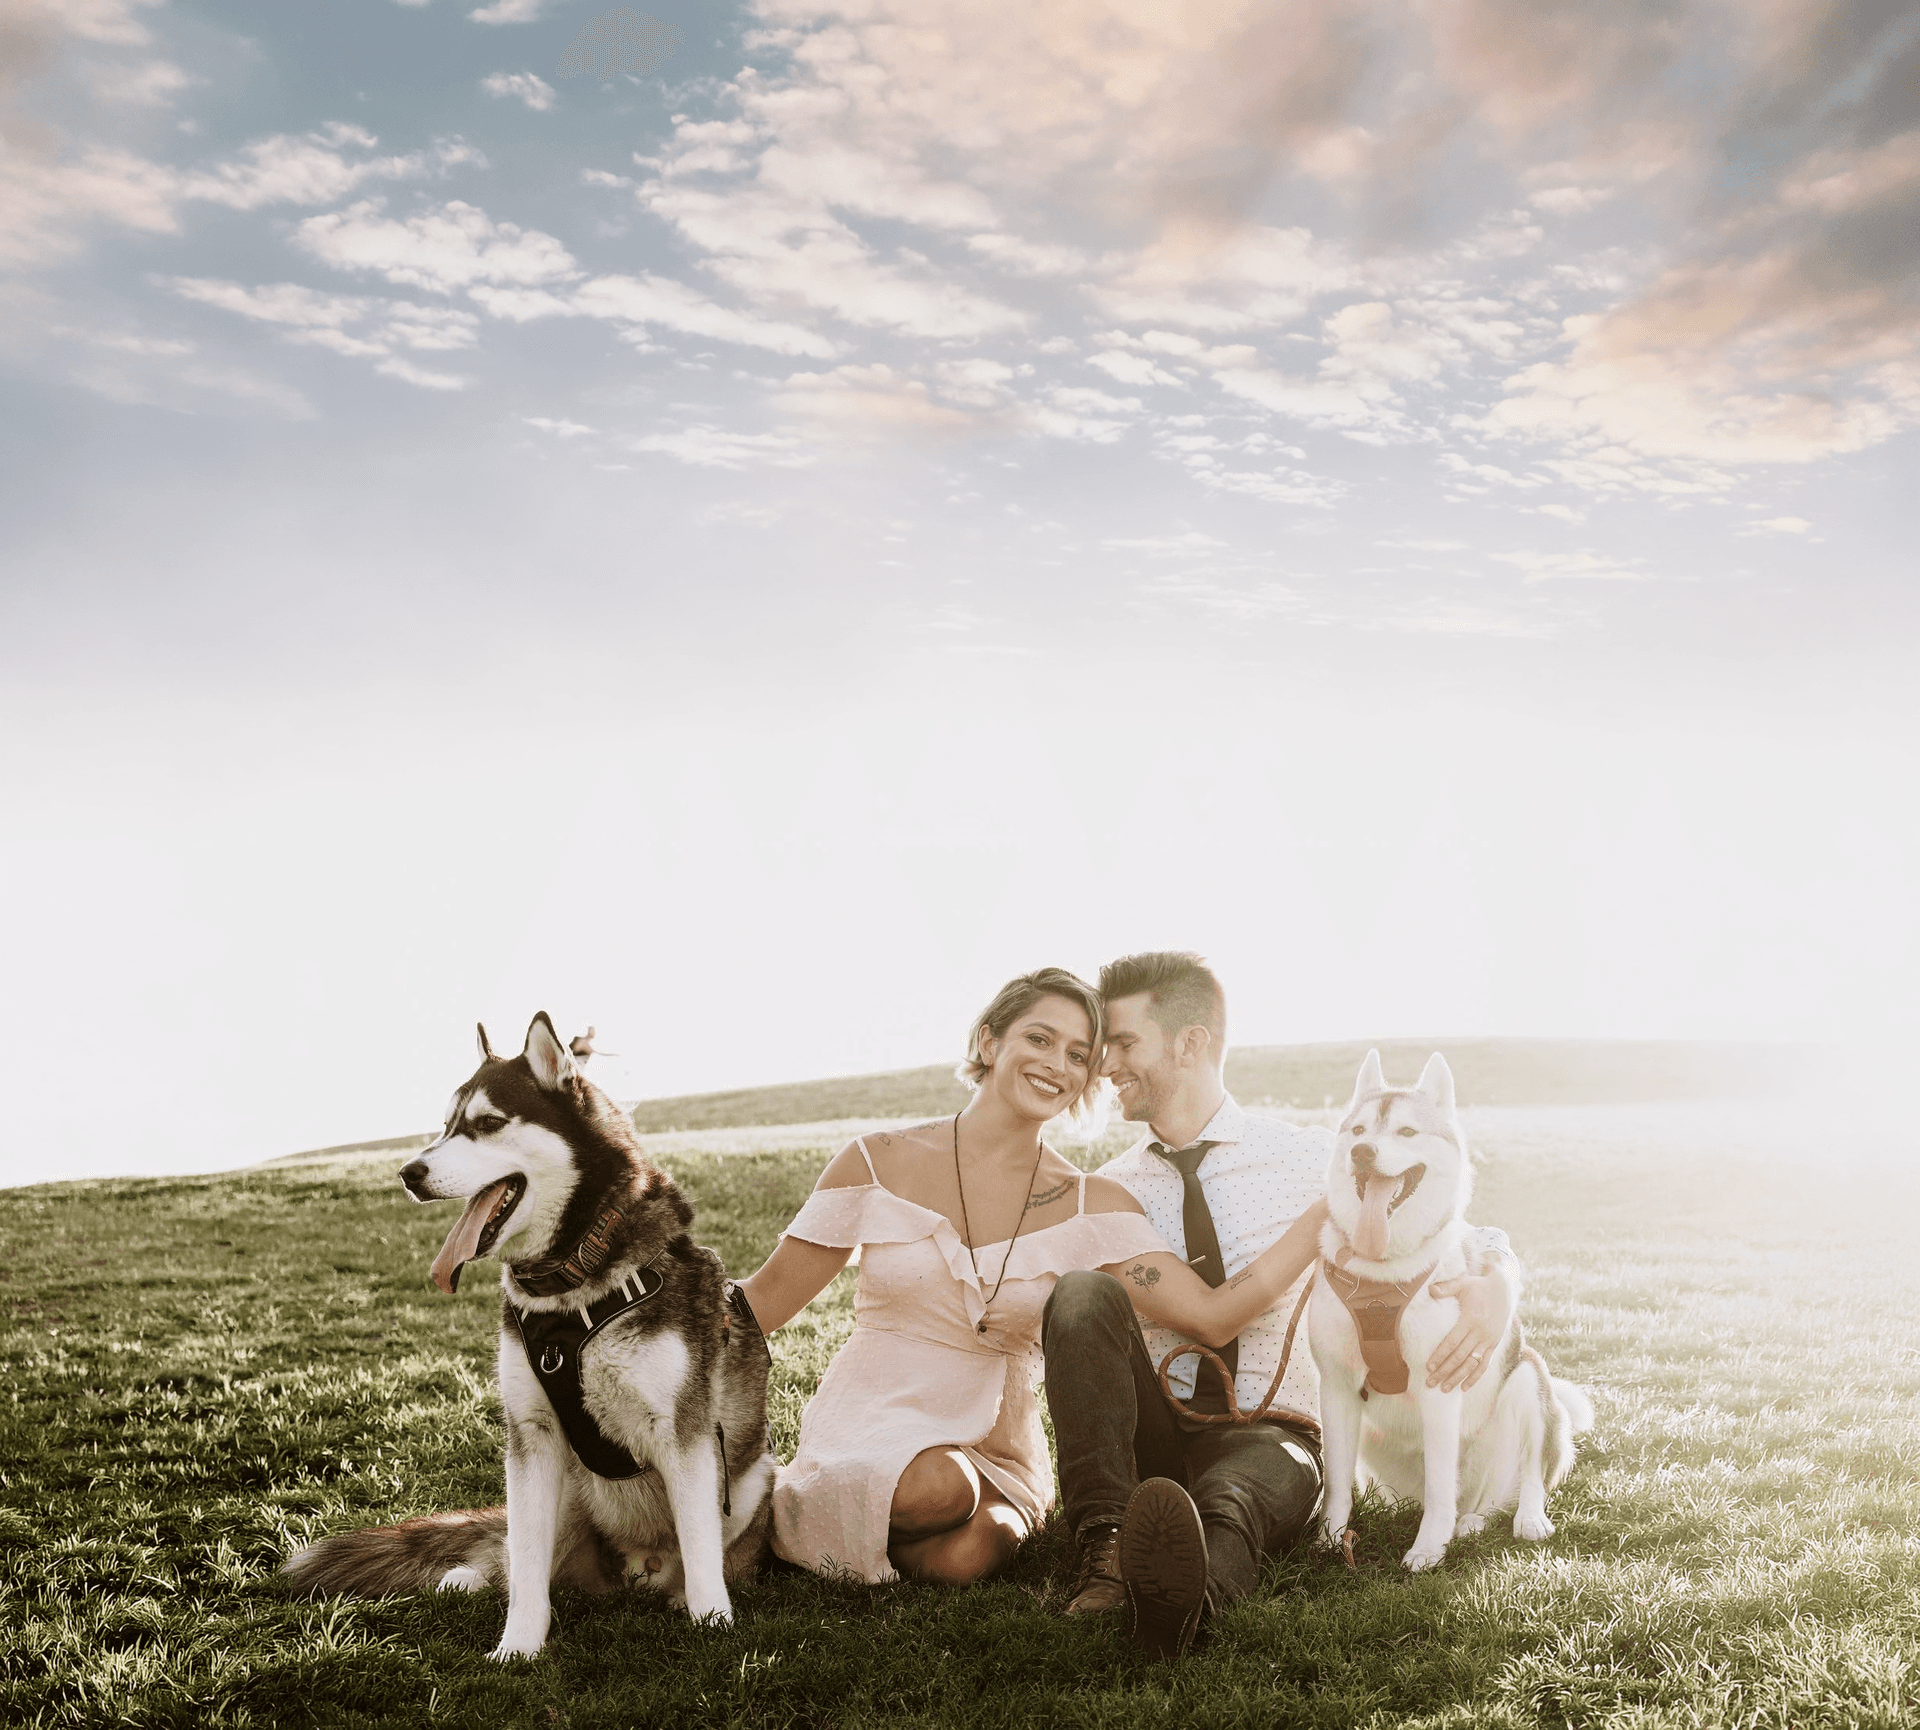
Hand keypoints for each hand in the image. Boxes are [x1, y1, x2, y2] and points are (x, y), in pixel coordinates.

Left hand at [1425, 1269, 1513, 1390]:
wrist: (1505, 1290)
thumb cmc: (1479, 1286)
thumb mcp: (1463, 1283)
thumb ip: (1446, 1288)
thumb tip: (1430, 1290)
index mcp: (1471, 1319)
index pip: (1453, 1342)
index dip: (1440, 1355)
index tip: (1429, 1366)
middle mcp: (1481, 1333)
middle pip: (1460, 1356)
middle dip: (1444, 1371)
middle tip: (1430, 1382)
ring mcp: (1489, 1340)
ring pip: (1472, 1364)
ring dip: (1458, 1377)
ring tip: (1444, 1388)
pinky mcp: (1494, 1344)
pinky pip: (1485, 1364)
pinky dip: (1475, 1377)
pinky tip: (1464, 1388)